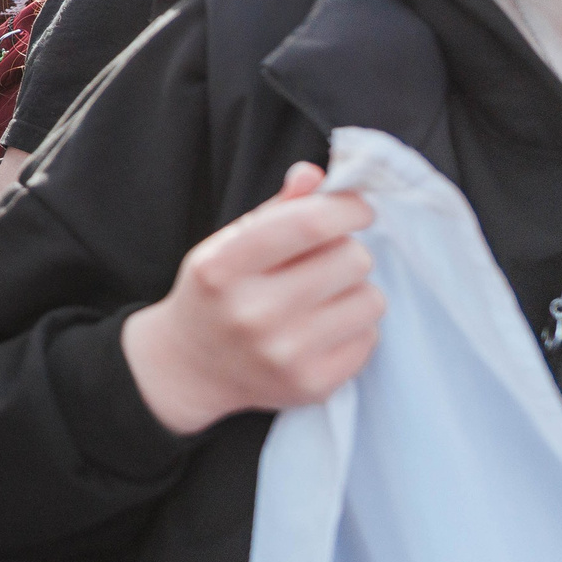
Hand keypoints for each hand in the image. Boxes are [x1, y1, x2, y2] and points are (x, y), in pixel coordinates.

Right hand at [121, 162, 382, 436]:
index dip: (346, 207)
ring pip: (371, 299)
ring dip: (354, 290)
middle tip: (324, 261)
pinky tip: (322, 328)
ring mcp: (284, 355)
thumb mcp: (226, 243)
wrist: (191, 367)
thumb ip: (274, 209)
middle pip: (351, 259)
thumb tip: (314, 175)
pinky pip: (370, 337)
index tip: (356, 207)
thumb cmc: (215, 294)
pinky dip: (354, 327)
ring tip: (323, 297)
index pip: (308, 224)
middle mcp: (251, 313)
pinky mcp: (313, 385)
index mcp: (222, 267)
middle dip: (346, 251)